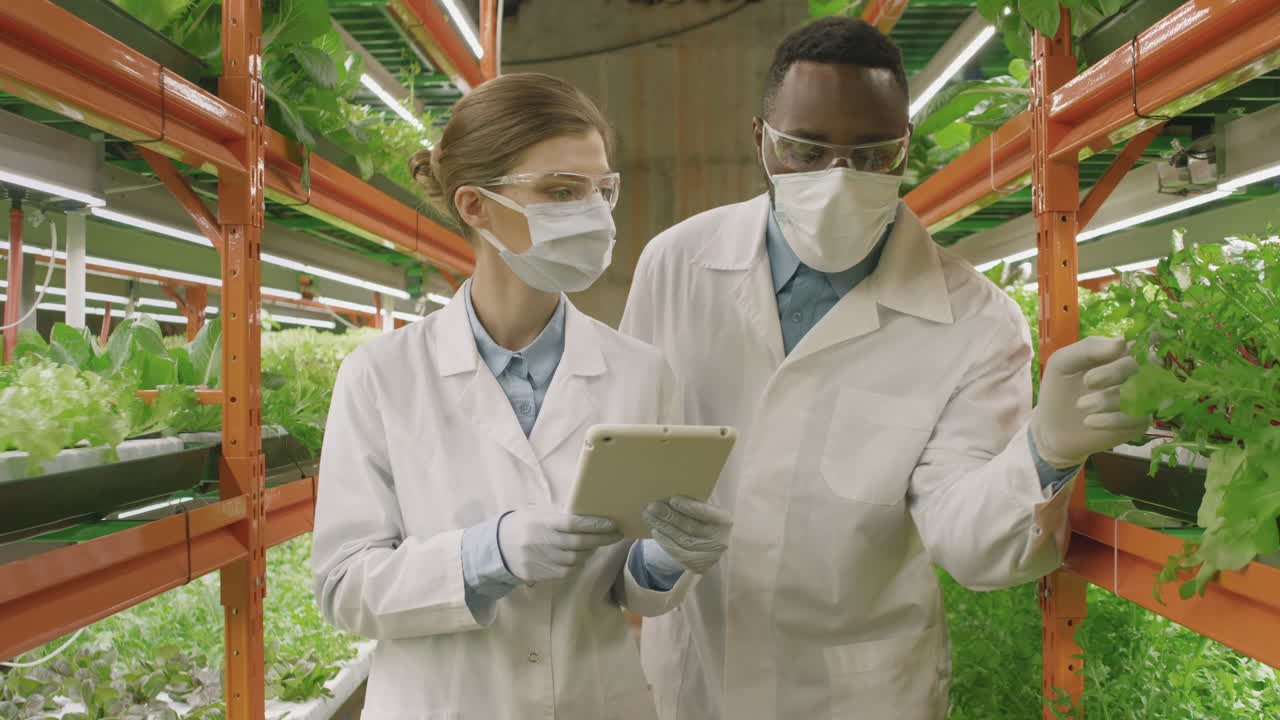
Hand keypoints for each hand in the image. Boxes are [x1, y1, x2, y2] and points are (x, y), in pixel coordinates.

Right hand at [497, 506, 621, 583]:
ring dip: (590, 551)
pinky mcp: (537, 574)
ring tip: (598, 543)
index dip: (595, 525)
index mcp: (542, 523)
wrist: (497, 546)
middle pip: (578, 543)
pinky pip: (565, 571)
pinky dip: (577, 564)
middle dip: (601, 539)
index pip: (573, 523)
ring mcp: (539, 560)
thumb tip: (589, 514)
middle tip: (616, 534)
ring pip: (574, 559)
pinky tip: (581, 556)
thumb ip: (560, 514)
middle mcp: (541, 542)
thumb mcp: (538, 514)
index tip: (612, 524)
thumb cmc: (524, 525)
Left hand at [642, 496, 732, 574]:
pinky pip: (678, 553)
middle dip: (669, 516)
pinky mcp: (699, 565)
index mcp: (724, 520)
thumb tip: (671, 498)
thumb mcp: (709, 514)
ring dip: (663, 527)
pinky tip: (656, 531)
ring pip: (682, 539)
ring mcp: (710, 555)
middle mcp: (720, 539)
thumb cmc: (708, 523)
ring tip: (649, 516)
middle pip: (691, 526)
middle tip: (652, 506)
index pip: (706, 513)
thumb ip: (697, 506)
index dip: (689, 507)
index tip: (672, 499)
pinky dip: (665, 541)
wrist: (717, 549)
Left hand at [1031, 336, 1149, 468]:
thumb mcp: (1064, 362)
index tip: (1115, 352)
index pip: (1141, 342)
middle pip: (1141, 365)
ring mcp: (1142, 398)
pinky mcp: (1139, 422)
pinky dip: (1111, 420)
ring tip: (1081, 405)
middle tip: (1087, 382)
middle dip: (1113, 372)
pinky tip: (1089, 422)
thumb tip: (1122, 341)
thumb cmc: (1060, 388)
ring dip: (1106, 400)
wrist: (1052, 427)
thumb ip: (1089, 348)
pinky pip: (1137, 418)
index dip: (1138, 344)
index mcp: (1121, 353)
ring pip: (1141, 393)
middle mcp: (1137, 373)